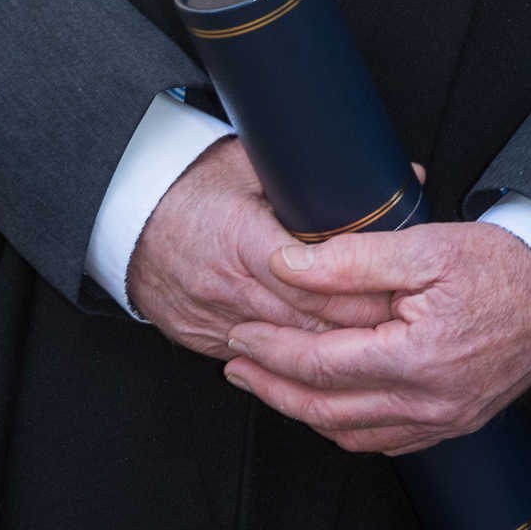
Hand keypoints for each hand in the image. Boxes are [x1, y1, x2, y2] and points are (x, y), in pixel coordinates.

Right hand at [126, 137, 397, 354]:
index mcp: (243, 238)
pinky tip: (327, 365)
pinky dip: (293, 363)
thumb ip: (320, 175)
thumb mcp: (254, 164)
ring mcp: (214, 318)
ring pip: (287, 350)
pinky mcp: (203, 339)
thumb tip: (401, 175)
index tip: (397, 294)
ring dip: (332, 352)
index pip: (315, 281)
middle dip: (360, 329)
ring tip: (378, 351)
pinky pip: (257, 360)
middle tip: (404, 329)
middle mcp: (229, 285)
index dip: (361, 292)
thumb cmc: (193, 185)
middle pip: (308, 321)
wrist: (126, 215)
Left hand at [219, 221, 530, 453]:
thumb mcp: (425, 246)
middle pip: (327, 410)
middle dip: (272, 387)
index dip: (271, 351)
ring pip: (352, 434)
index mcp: (419, 357)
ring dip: (304, 411)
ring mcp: (445, 419)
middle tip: (236, 363)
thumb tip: (284, 265)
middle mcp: (431, 401)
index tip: (239, 334)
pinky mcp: (456, 422)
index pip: (322, 364)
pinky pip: (386, 442)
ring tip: (270, 382)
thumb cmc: (503, 263)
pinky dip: (347, 427)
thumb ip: (350, 260)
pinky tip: (328, 405)